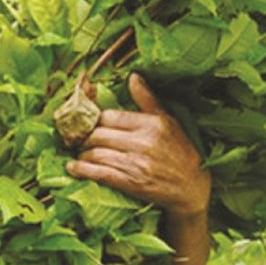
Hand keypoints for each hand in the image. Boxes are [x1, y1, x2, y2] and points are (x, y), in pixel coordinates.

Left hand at [66, 73, 210, 217]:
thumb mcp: (169, 121)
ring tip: (79, 154)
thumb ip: (147, 99)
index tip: (90, 124)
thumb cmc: (180, 152)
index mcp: (151, 124)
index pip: (109, 116)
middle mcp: (142, 142)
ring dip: (82, 154)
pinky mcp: (130, 183)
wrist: (192, 187)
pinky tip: (73, 168)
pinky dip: (82, 170)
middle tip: (80, 139)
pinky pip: (99, 173)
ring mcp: (135, 163)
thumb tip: (133, 76)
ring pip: (95, 153)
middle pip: (98, 134)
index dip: (95, 120)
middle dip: (85, 137)